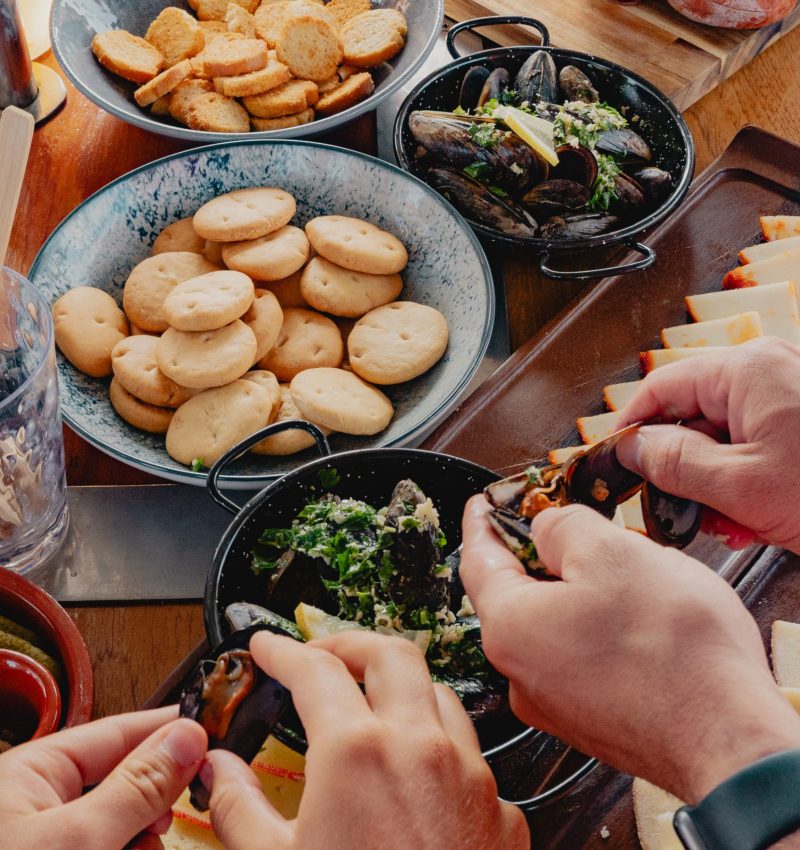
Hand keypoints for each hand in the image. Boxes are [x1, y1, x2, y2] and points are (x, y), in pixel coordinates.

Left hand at [0, 707, 206, 849]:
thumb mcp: (75, 842)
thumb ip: (137, 787)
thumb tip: (188, 735)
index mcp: (33, 773)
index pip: (119, 732)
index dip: (169, 731)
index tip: (215, 734)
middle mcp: (38, 803)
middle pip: (124, 780)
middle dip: (153, 804)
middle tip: (167, 826)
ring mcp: (49, 842)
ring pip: (121, 826)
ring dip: (140, 843)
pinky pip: (109, 849)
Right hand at [204, 630, 527, 849]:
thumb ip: (239, 807)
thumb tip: (216, 771)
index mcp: (360, 752)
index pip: (315, 669)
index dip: (284, 650)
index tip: (267, 647)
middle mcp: (422, 747)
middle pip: (392, 653)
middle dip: (351, 643)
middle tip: (322, 654)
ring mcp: (471, 775)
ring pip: (438, 694)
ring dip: (401, 687)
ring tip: (370, 705)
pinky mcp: (501, 811)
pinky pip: (469, 755)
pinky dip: (437, 748)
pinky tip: (416, 779)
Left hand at [460, 495, 799, 803]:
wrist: (729, 737)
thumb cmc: (672, 649)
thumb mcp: (611, 551)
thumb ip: (561, 527)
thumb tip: (546, 528)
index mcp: (510, 627)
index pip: (477, 560)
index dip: (482, 523)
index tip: (483, 504)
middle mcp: (520, 674)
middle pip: (513, 595)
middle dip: (535, 554)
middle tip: (558, 523)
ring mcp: (555, 704)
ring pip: (550, 626)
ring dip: (571, 591)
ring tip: (611, 567)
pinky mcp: (590, 720)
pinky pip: (577, 657)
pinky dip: (592, 627)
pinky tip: (630, 616)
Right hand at [615, 337, 799, 552]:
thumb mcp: (741, 485)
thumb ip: (672, 461)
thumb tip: (631, 447)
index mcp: (747, 371)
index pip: (661, 387)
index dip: (632, 426)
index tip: (617, 460)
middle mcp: (768, 372)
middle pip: (691, 413)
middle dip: (682, 466)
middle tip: (678, 507)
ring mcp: (788, 397)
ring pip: (721, 436)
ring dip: (712, 483)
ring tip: (728, 521)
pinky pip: (752, 446)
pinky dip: (743, 482)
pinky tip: (752, 517)